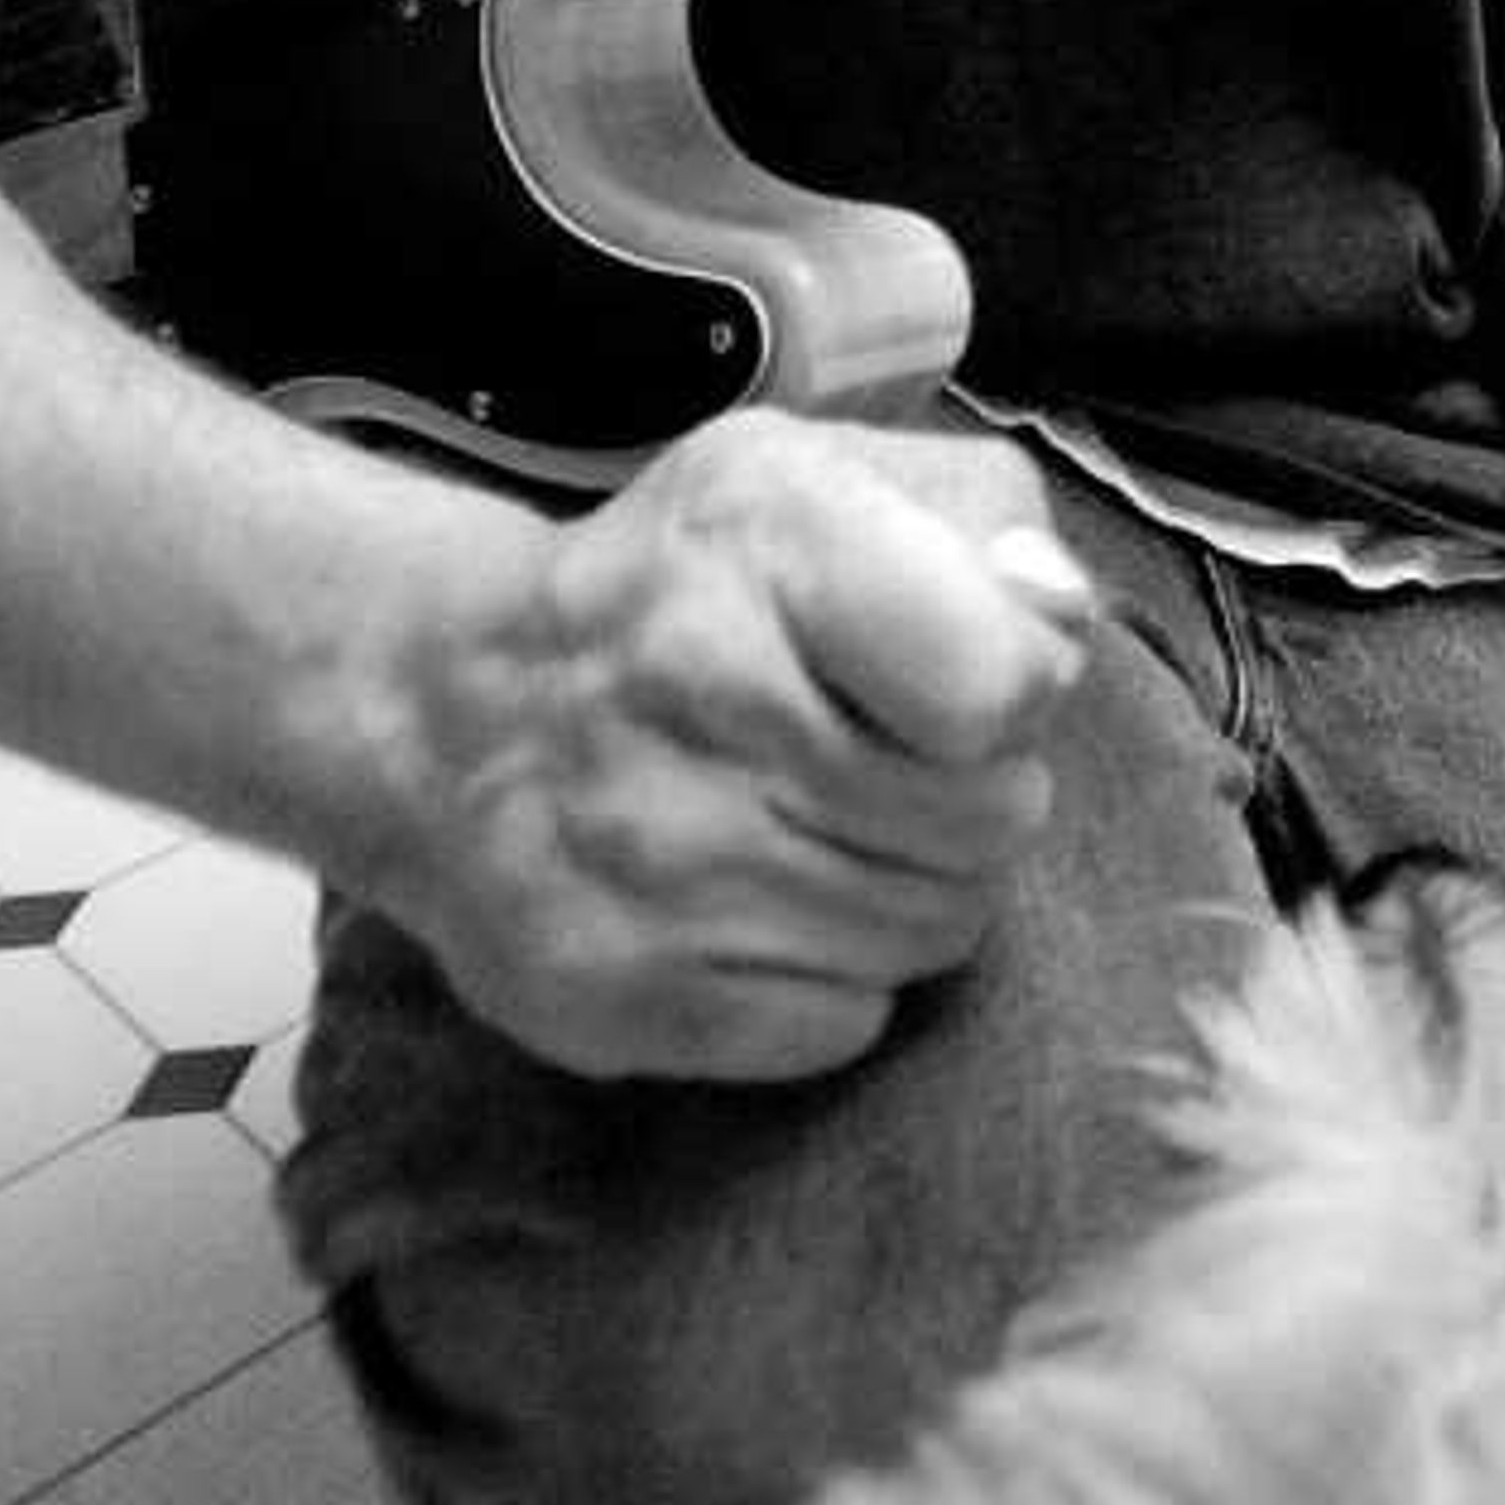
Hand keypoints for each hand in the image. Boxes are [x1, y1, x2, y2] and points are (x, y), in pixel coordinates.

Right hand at [362, 411, 1093, 1084]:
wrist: (447, 714)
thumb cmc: (678, 591)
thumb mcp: (819, 481)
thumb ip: (980, 521)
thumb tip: (1057, 620)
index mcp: (769, 544)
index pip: (1000, 684)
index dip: (1011, 688)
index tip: (950, 679)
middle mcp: (705, 702)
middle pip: (989, 823)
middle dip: (970, 794)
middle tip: (884, 760)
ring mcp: (659, 866)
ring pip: (931, 932)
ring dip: (911, 885)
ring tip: (823, 826)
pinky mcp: (626, 998)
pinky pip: (845, 1022)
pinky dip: (834, 976)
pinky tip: (765, 905)